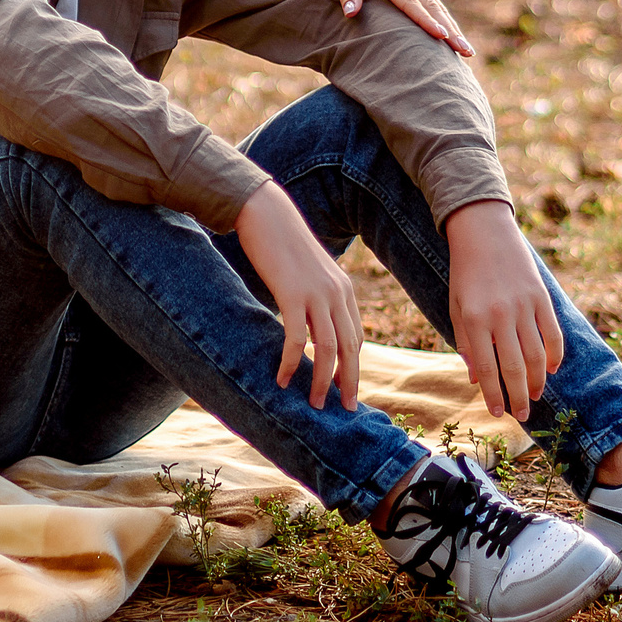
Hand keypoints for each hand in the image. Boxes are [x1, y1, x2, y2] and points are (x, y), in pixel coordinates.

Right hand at [234, 183, 361, 411]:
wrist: (266, 213)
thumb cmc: (281, 242)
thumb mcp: (307, 271)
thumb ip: (314, 295)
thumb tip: (309, 320)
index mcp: (343, 290)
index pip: (355, 337)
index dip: (352, 366)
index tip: (346, 388)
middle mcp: (337, 294)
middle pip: (350, 348)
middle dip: (348, 382)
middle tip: (345, 408)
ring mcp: (316, 294)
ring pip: (328, 349)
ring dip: (323, 380)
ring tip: (315, 403)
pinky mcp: (292, 295)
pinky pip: (296, 339)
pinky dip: (290, 362)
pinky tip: (282, 379)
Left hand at [294, 0, 471, 55]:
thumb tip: (351, 14)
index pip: (408, 2)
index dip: (424, 19)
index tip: (440, 35)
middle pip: (431, 6)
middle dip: (449, 29)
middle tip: (466, 51)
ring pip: (436, 5)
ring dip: (452, 27)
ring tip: (467, 50)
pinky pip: (431, 2)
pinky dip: (444, 18)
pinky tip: (453, 35)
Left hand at [442, 200, 562, 420]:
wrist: (484, 232)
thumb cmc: (465, 274)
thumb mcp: (456, 306)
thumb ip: (466, 343)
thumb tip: (477, 380)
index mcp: (474, 319)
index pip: (486, 367)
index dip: (493, 394)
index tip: (498, 413)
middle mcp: (500, 314)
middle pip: (515, 367)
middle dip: (519, 396)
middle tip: (522, 415)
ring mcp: (524, 305)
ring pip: (537, 355)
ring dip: (538, 381)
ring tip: (535, 396)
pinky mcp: (541, 297)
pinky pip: (552, 333)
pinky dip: (554, 355)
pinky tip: (550, 370)